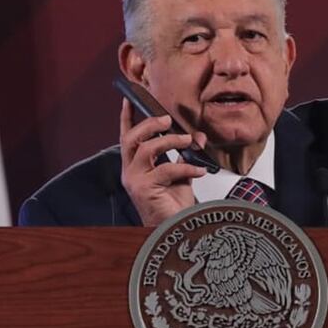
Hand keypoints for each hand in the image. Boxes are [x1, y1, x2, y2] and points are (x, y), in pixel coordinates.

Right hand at [120, 99, 207, 226]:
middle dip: (149, 124)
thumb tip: (198, 135)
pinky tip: (200, 171)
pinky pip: (166, 169)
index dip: (127, 117)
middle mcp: (130, 172)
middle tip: (167, 120)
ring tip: (188, 142)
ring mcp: (134, 181)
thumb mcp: (181, 175)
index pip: (127, 137)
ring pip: (147, 149)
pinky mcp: (144, 189)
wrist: (175, 229)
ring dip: (170, 141)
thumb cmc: (173, 206)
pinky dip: (186, 168)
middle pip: (131, 138)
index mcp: (135, 166)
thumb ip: (186, 155)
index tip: (129, 98)